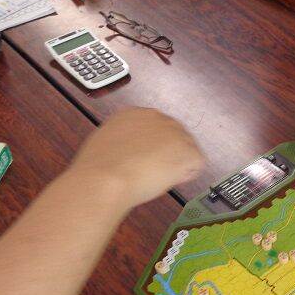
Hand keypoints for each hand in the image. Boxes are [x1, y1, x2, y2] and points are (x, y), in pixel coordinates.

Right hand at [68, 107, 204, 207]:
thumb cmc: (98, 168)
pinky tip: (166, 181)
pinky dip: (185, 176)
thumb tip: (126, 151)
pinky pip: (196, 165)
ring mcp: (174, 132)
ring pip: (186, 150)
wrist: (106, 178)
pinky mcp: (187, 151)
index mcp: (133, 113)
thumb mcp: (104, 143)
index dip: (151, 148)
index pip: (154, 129)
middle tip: (149, 172)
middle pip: (173, 137)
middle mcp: (157, 117)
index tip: (141, 161)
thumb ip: (121, 141)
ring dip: (175, 165)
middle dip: (166, 154)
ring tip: (154, 178)